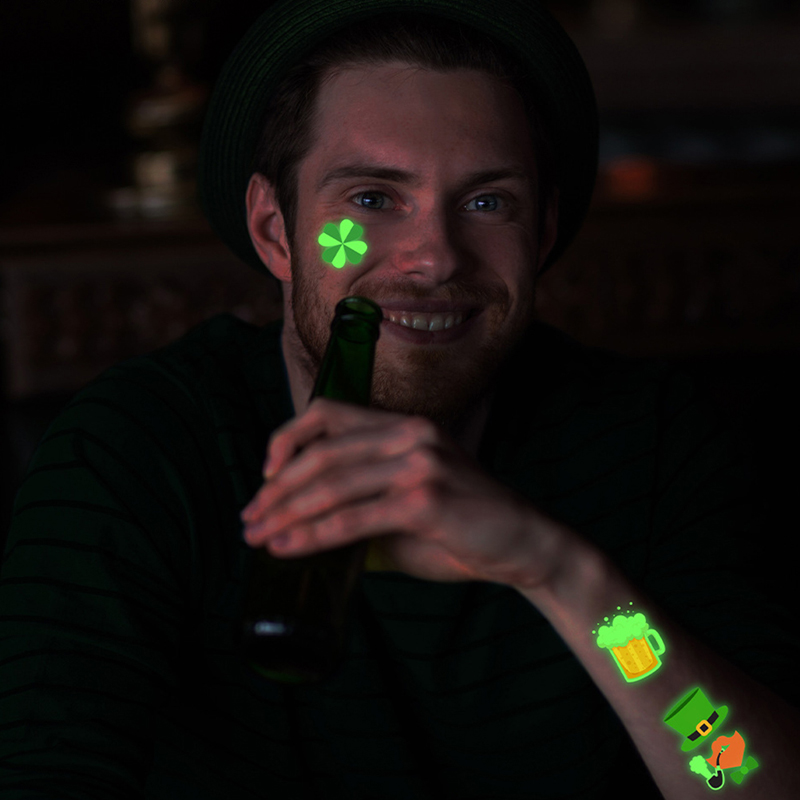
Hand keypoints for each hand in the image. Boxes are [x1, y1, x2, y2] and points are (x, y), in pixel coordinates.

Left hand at [240, 397, 565, 589]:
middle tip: (249, 518)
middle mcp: (410, 435)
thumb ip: (366, 501)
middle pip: (322, 453)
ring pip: (331, 485)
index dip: (287, 437)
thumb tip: (308, 525)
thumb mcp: (409, 503)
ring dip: (286, 513)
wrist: (524, 545)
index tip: (264, 472)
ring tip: (257, 537)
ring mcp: (419, 464)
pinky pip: (355, 518)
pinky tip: (287, 549)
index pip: (329, 413)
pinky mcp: (425, 500)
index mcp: (404, 426)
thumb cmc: (463, 528)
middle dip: (276, 489)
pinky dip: (313, 535)